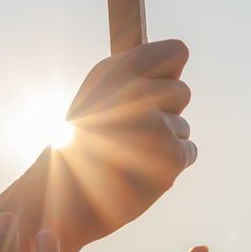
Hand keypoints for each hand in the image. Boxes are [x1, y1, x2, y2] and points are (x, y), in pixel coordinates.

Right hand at [49, 39, 196, 247]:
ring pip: (182, 126)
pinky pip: (189, 152)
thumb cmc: (79, 148)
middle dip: (166, 112)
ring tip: (128, 158)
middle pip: (183, 93)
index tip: (154, 90)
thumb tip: (177, 75)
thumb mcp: (95, 98)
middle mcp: (136, 92)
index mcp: (115, 71)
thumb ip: (134, 80)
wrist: (61, 199)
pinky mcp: (171, 156)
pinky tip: (141, 173)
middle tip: (133, 133)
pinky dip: (170, 166)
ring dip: (163, 143)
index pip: (176, 52)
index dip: (167, 74)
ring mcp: (155, 125)